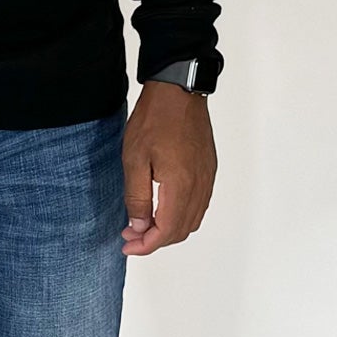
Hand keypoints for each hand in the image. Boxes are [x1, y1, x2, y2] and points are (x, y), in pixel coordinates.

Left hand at [121, 81, 215, 255]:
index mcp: (181, 185)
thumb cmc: (154, 120)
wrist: (178, 91)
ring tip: (143, 223)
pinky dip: (181, 215)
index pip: (167, 231)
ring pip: (192, 219)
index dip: (147, 245)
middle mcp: (199, 186)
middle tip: (130, 234)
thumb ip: (138, 197)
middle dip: (155, 239)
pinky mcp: (208, 169)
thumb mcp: (135, 159)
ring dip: (169, 228)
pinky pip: (199, 204)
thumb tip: (140, 226)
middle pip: (181, 230)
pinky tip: (162, 207)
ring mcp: (207, 178)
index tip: (128, 245)